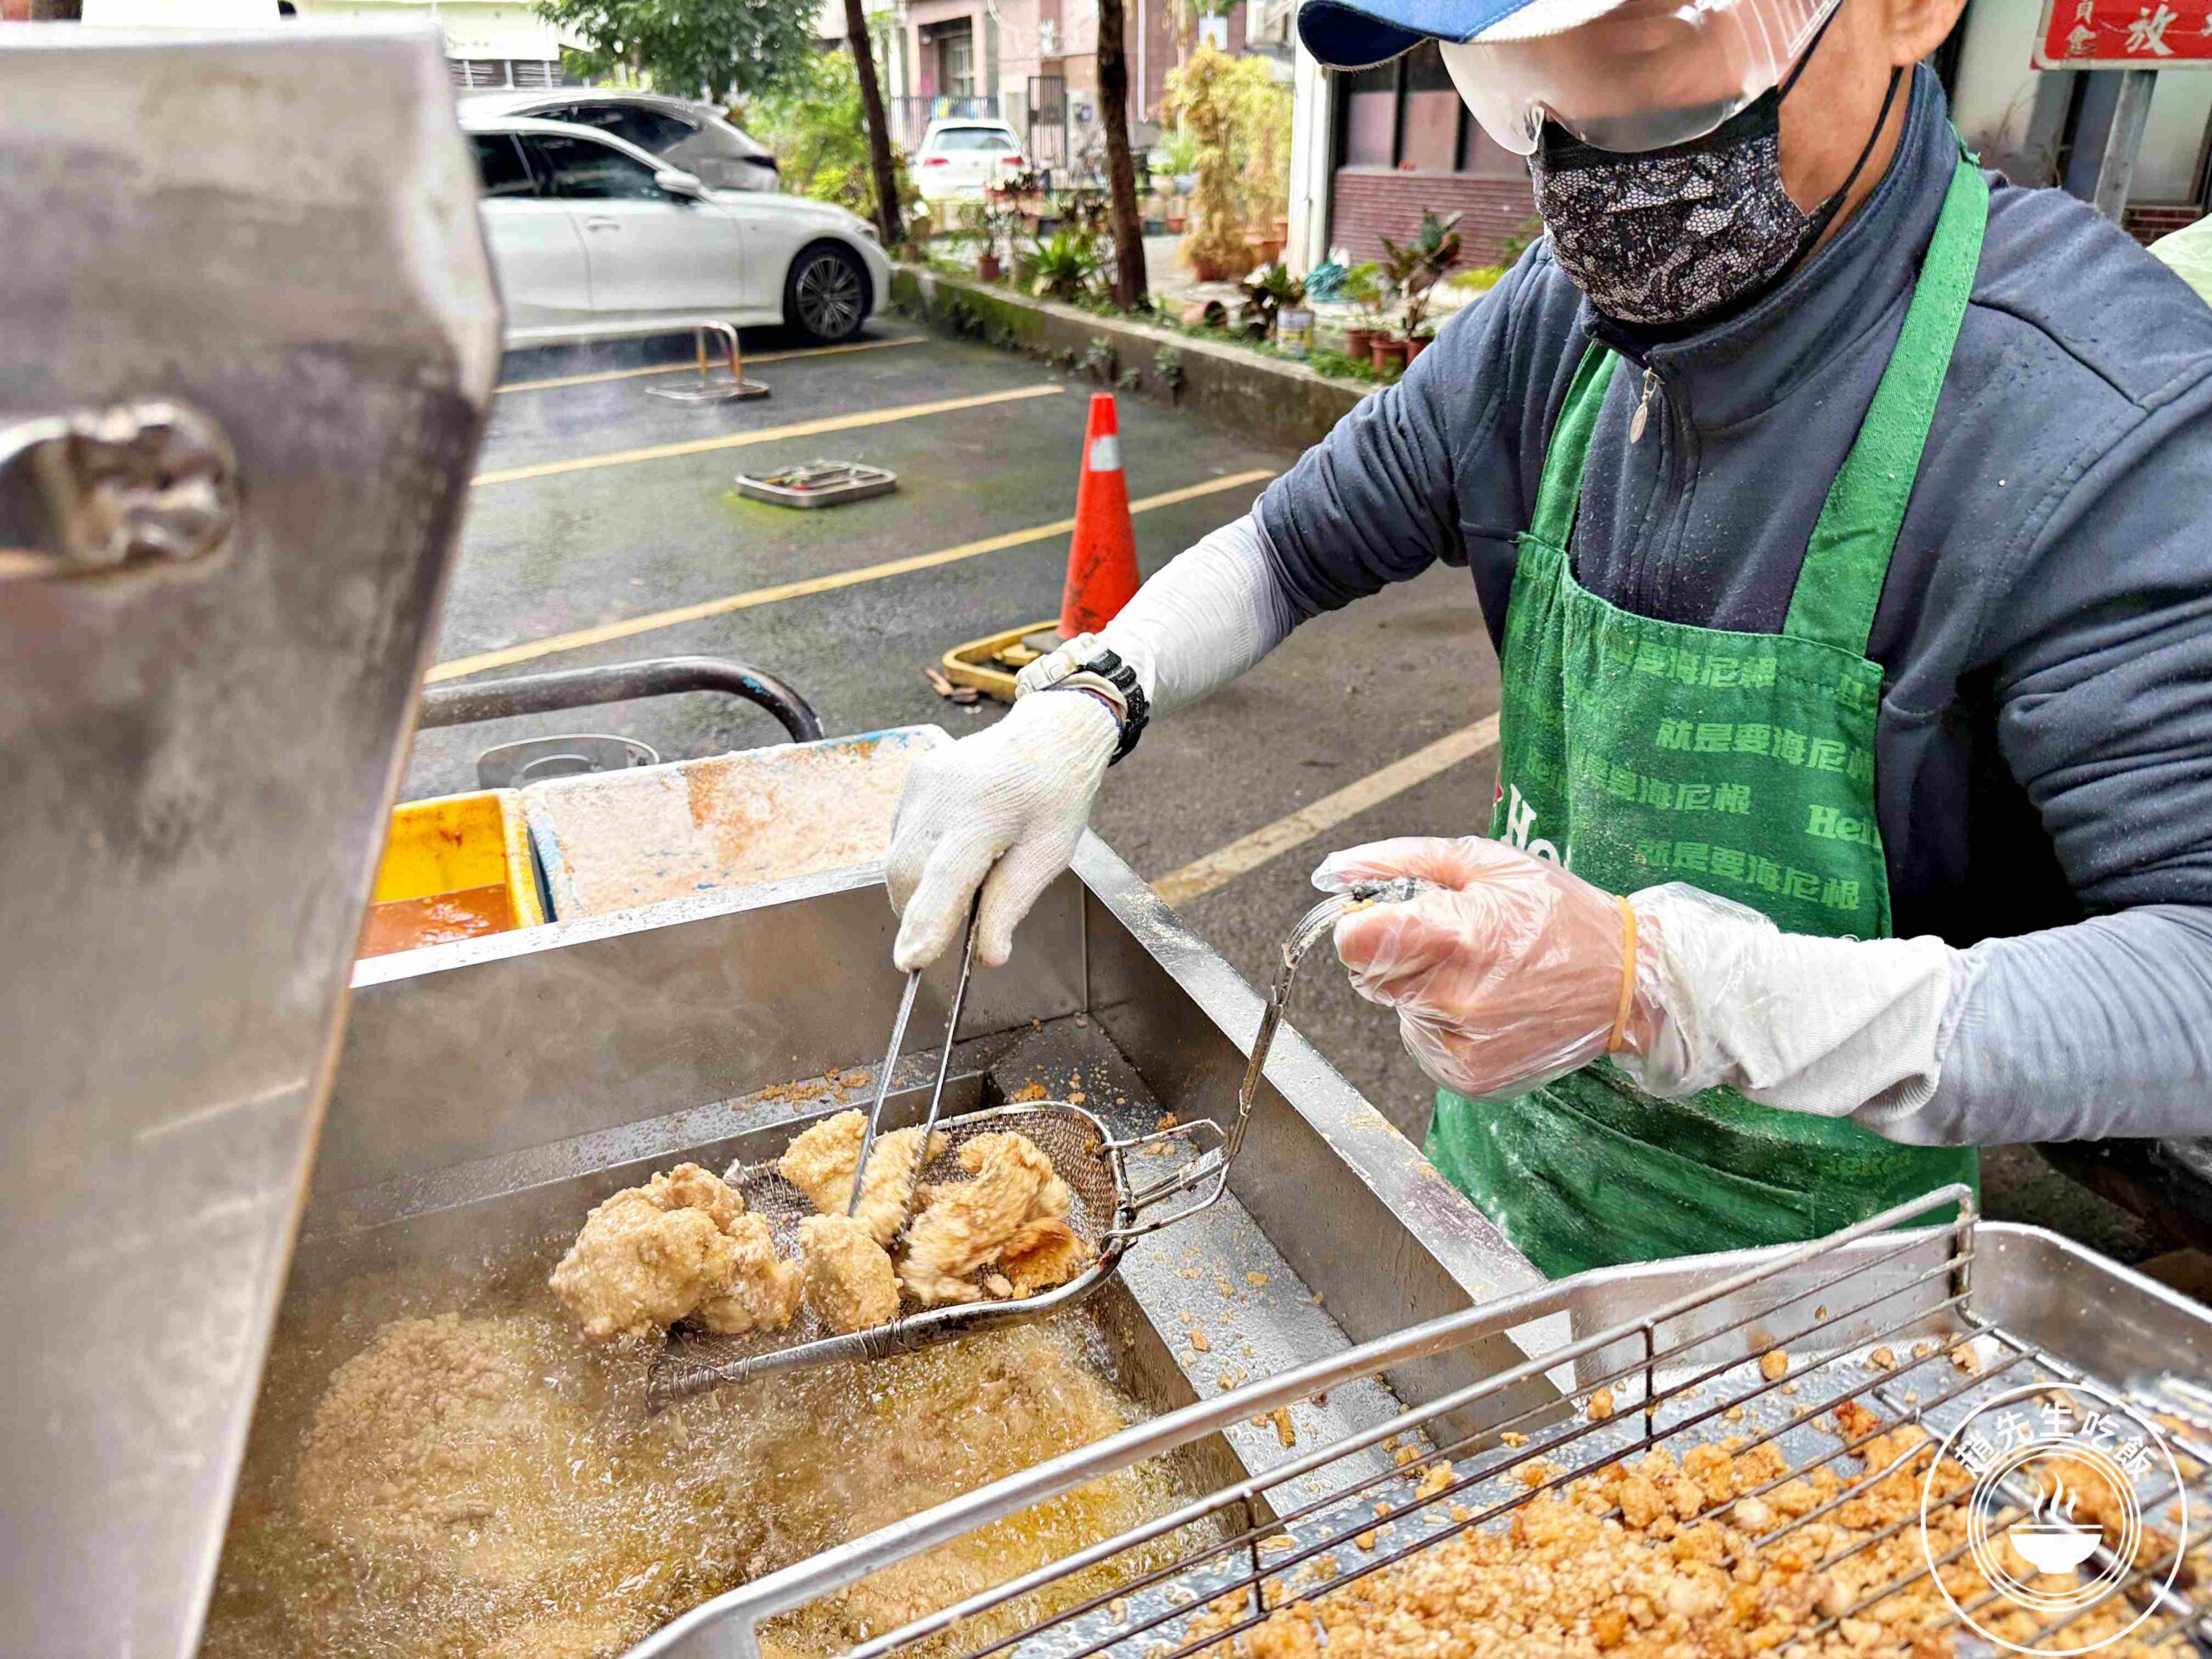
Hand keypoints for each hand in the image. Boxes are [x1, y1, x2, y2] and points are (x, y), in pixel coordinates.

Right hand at [886, 689, 1119, 970]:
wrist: (1048, 731)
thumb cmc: (1056, 793)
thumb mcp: (1050, 852)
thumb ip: (1011, 903)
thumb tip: (988, 956)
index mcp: (986, 812)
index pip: (946, 878)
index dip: (926, 923)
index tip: (912, 962)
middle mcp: (944, 793)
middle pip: (908, 873)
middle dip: (919, 913)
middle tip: (952, 928)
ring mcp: (922, 782)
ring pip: (897, 857)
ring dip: (918, 887)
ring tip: (967, 875)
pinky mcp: (913, 779)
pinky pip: (902, 835)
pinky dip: (919, 859)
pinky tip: (954, 849)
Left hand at [1318, 836, 1961, 1121]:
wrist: (1625, 982)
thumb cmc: (1555, 914)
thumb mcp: (1486, 864)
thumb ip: (1402, 862)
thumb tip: (1334, 868)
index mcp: (1459, 936)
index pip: (1356, 941)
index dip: (1360, 924)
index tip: (1382, 916)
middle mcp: (1457, 998)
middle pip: (1369, 977)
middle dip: (1395, 953)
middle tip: (1450, 940)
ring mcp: (1465, 1044)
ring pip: (1397, 1010)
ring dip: (1420, 989)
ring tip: (1480, 972)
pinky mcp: (1472, 1077)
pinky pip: (1422, 1043)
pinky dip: (1441, 1023)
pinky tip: (1486, 1005)